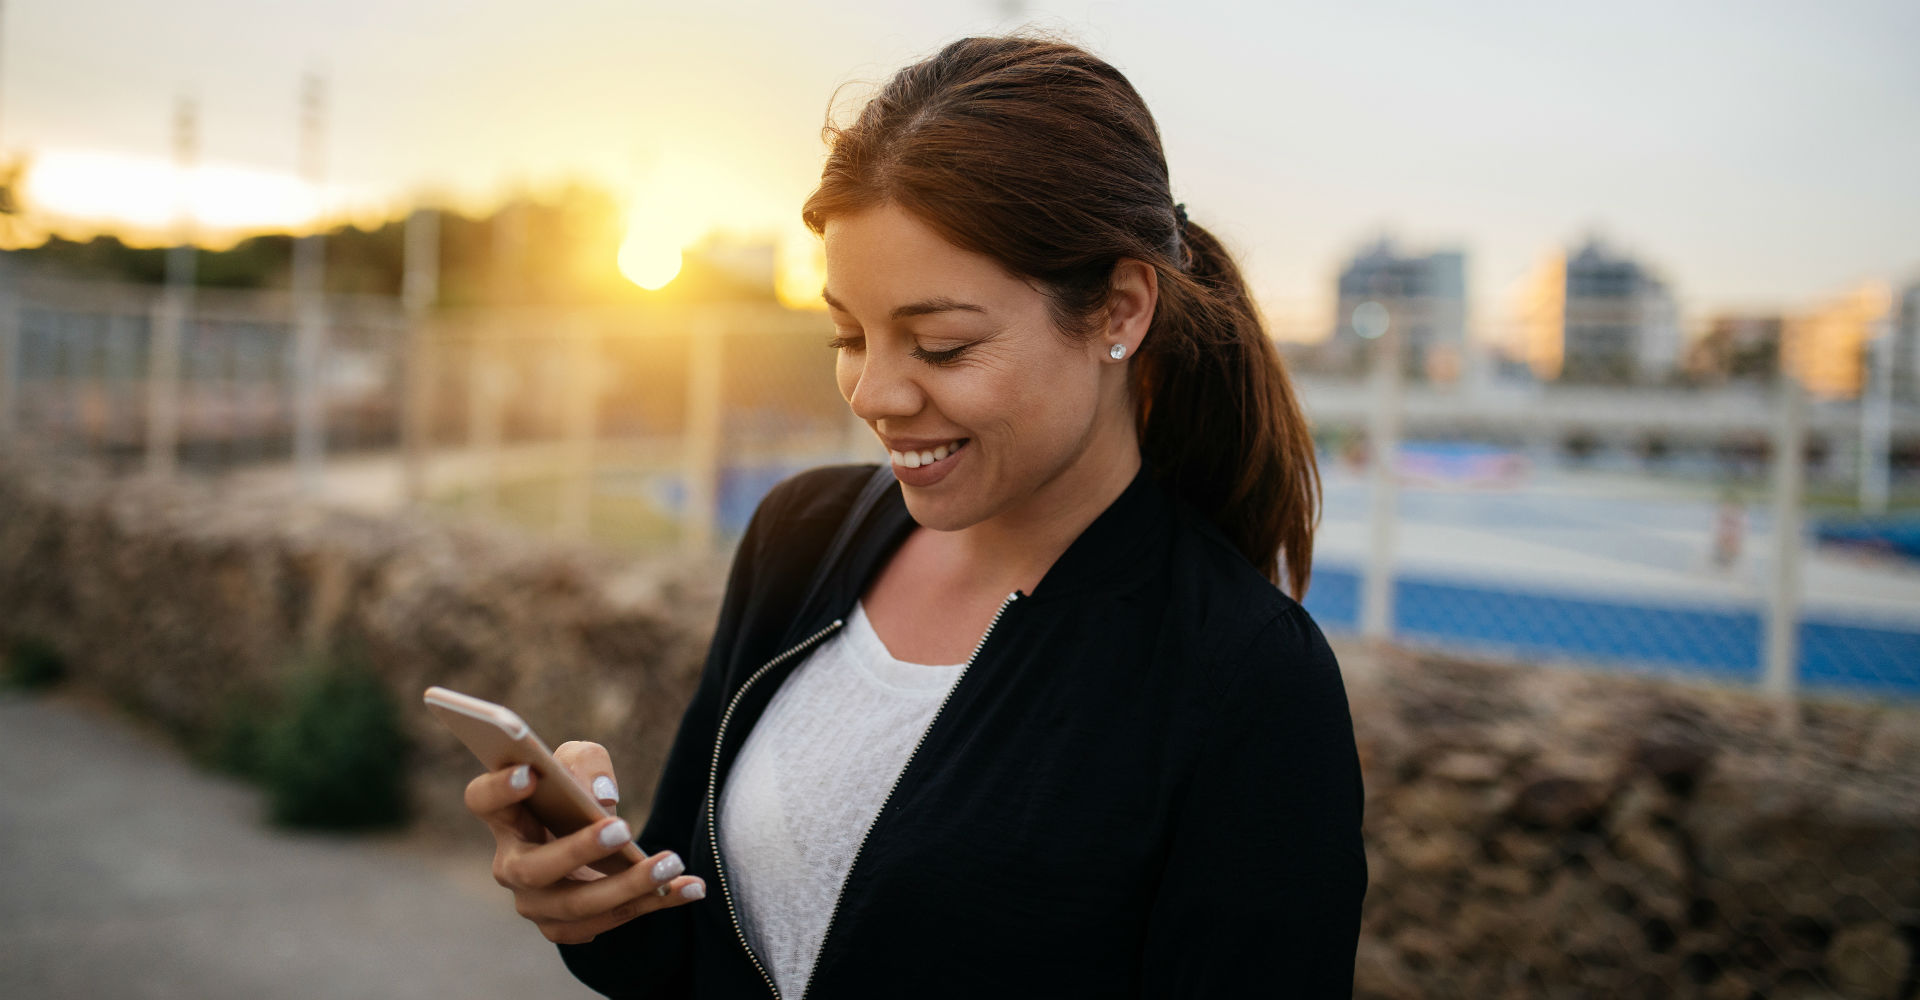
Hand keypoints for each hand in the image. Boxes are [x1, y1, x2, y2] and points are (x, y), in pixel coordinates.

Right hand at [464, 742, 705, 944]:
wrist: (590, 844)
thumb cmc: (575, 793)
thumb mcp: (581, 763)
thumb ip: (586, 764)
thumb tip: (599, 797)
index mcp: (505, 816)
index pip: (482, 799)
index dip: (499, 787)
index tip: (530, 772)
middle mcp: (511, 865)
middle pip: (533, 868)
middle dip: (579, 850)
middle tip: (623, 828)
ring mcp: (535, 903)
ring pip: (576, 905)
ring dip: (627, 886)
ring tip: (670, 863)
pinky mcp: (565, 927)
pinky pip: (610, 920)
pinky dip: (653, 903)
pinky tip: (690, 888)